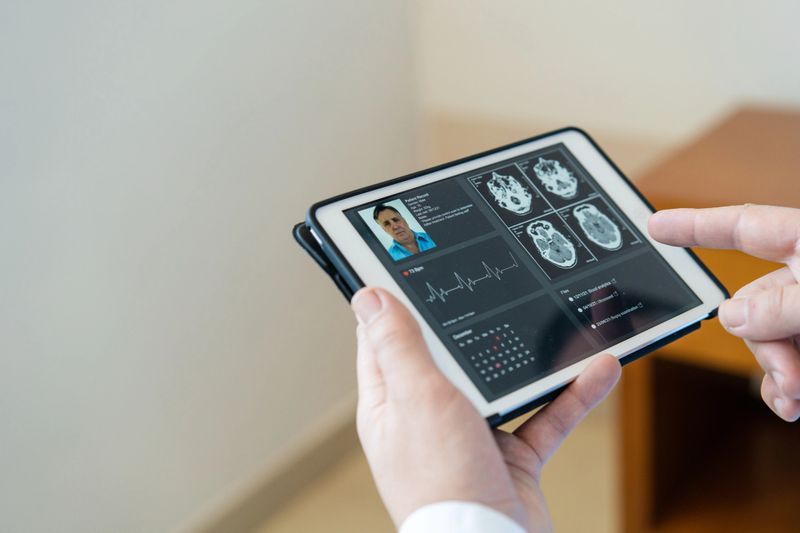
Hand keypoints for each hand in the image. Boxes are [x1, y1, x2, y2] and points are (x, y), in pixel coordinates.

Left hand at [351, 287, 620, 530]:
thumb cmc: (443, 483)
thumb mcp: (418, 397)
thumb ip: (400, 346)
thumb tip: (368, 296)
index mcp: (392, 402)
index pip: (385, 340)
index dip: (396, 302)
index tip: (412, 265)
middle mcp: (427, 417)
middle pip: (450, 355)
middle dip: (476, 322)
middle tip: (498, 285)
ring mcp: (471, 436)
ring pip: (503, 383)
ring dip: (532, 358)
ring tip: (559, 322)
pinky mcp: (511, 456)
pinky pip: (544, 416)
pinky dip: (571, 395)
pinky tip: (598, 371)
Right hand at [649, 204, 799, 421]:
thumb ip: (783, 304)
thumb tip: (732, 316)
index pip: (741, 226)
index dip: (694, 225)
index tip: (655, 226)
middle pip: (750, 304)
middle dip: (761, 344)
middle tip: (790, 377)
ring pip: (767, 339)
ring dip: (775, 371)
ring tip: (796, 395)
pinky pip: (788, 363)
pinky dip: (784, 385)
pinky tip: (791, 402)